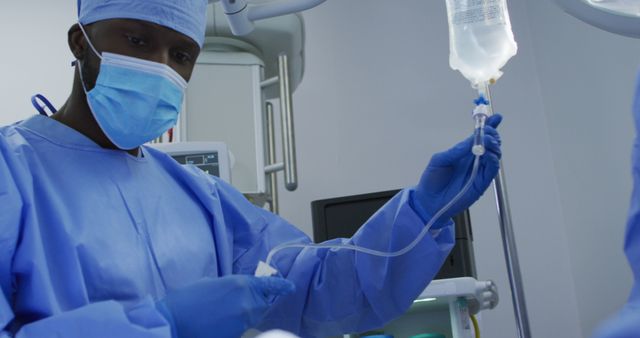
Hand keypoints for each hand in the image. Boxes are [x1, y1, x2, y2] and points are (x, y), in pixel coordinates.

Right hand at [157, 275, 295, 337]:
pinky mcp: (236, 335)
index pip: (268, 285)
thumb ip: (229, 287)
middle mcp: (247, 301)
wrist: (173, 322)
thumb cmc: (186, 300)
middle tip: (234, 306)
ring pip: (252, 318)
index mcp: (240, 284)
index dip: (281, 286)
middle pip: (262, 305)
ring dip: (243, 316)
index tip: (290, 287)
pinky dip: (234, 327)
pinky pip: (242, 329)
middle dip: (254, 304)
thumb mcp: (210, 284)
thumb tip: (237, 293)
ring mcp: (243, 321)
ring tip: (222, 315)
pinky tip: (218, 324)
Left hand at [413, 114, 501, 224]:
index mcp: (464, 152)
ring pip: (495, 155)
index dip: (489, 126)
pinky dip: (493, 160)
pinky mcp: (481, 182)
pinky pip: (492, 169)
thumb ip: (456, 151)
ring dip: (494, 146)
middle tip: (487, 132)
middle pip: (491, 143)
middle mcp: (474, 160)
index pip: (480, 136)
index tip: (496, 117)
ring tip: (487, 141)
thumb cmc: (432, 180)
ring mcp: (478, 170)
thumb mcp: (440, 160)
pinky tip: (489, 155)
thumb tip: (471, 141)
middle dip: (492, 134)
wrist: (428, 200)